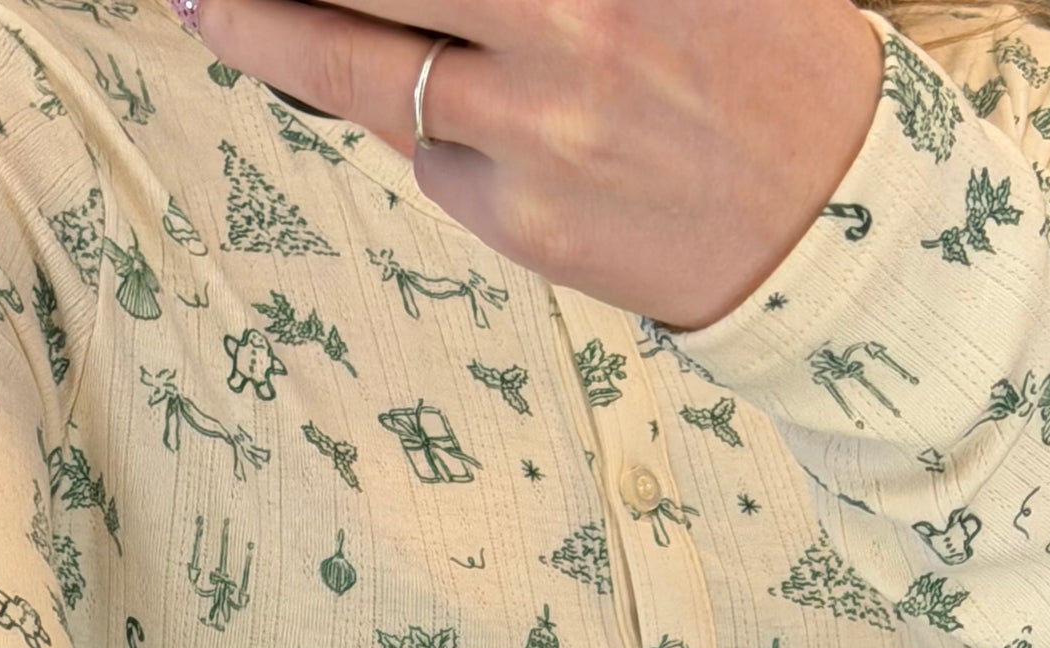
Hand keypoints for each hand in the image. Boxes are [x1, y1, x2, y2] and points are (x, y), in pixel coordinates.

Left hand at [183, 0, 884, 329]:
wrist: (837, 223)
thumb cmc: (758, 63)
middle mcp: (568, 17)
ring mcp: (538, 126)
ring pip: (357, 66)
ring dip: (264, 30)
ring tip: (211, 5)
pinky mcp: (525, 220)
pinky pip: (430, 155)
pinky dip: (410, 123)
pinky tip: (421, 105)